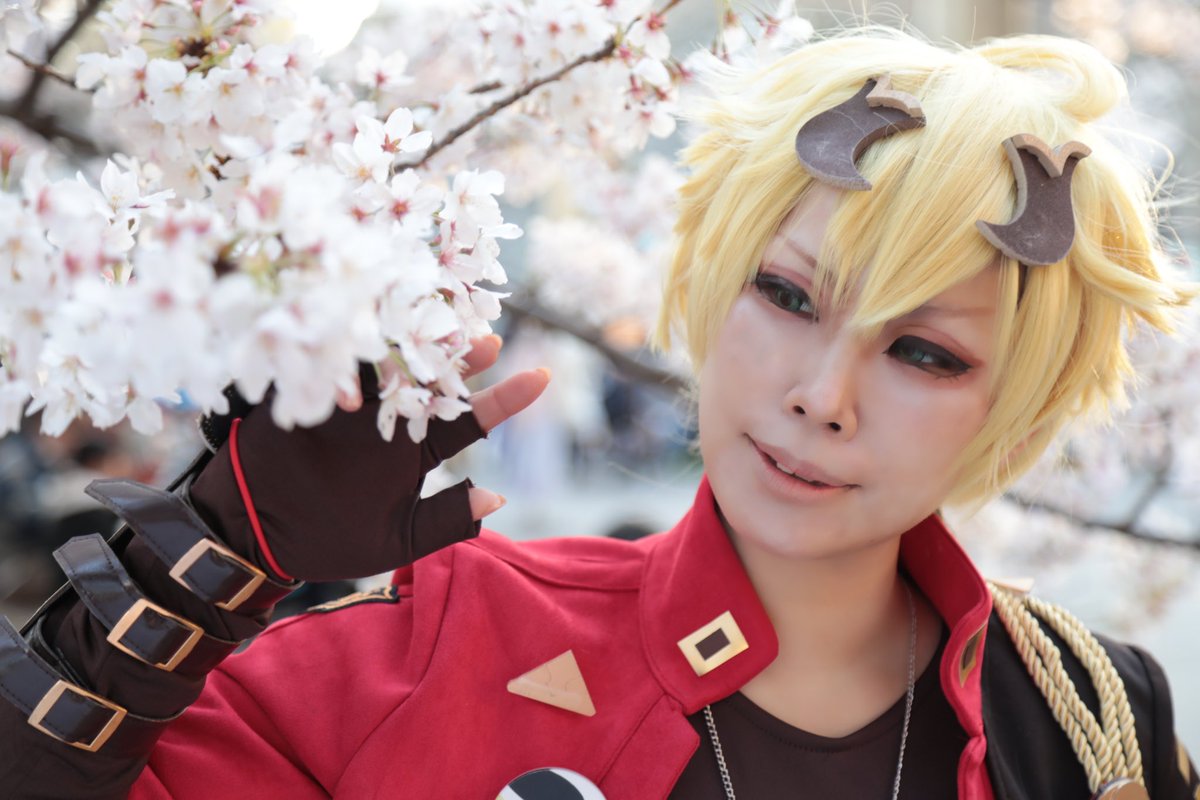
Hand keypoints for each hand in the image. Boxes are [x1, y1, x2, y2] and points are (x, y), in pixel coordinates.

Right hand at [189, 335, 548, 582]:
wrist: (256, 534)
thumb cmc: (330, 540)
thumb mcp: (397, 537)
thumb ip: (446, 519)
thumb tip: (498, 498)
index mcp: (416, 449)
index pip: (469, 418)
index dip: (505, 398)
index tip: (542, 377)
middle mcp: (390, 419)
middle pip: (434, 381)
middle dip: (462, 360)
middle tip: (490, 341)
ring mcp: (351, 402)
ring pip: (390, 363)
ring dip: (415, 346)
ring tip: (441, 331)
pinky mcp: (311, 391)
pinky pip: (336, 366)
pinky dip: (354, 355)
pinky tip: (380, 338)